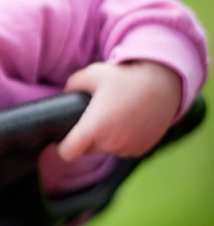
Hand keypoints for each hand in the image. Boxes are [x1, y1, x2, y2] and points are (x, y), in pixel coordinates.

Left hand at [57, 61, 181, 160]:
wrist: (164, 84)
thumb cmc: (125, 77)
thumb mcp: (92, 73)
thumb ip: (71, 85)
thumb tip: (63, 96)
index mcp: (94, 127)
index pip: (68, 152)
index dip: (62, 147)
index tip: (63, 138)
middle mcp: (110, 142)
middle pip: (86, 150)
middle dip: (84, 138)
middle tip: (92, 118)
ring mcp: (127, 148)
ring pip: (104, 149)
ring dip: (103, 139)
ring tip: (112, 117)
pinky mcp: (140, 150)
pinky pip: (122, 149)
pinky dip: (120, 140)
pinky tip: (125, 123)